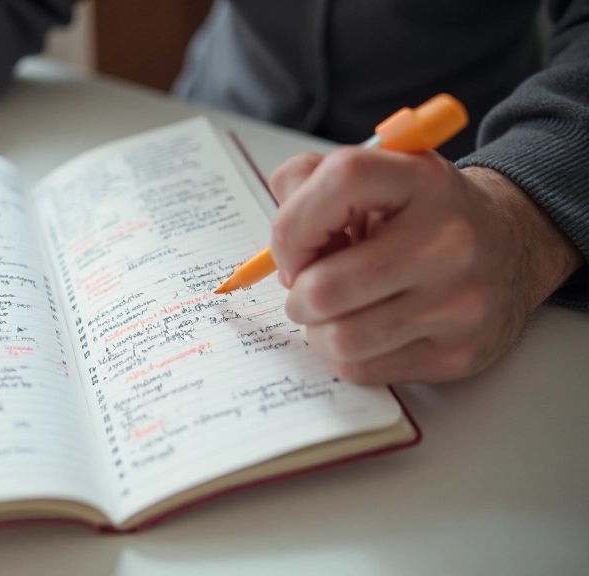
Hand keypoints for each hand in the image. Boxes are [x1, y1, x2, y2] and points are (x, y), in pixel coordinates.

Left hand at [268, 148, 583, 384]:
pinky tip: (363, 327)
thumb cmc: (423, 212)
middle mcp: (447, 241)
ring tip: (334, 309)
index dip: (293, 224)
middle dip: (298, 293)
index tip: (294, 246)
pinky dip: (344, 353)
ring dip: (317, 328)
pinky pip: (362, 369)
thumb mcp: (377, 173)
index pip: (340, 183)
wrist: (513, 244)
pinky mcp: (456, 354)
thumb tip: (279, 244)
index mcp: (421, 180)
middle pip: (325, 287)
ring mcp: (457, 302)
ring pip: (339, 338)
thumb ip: (309, 181)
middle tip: (309, 285)